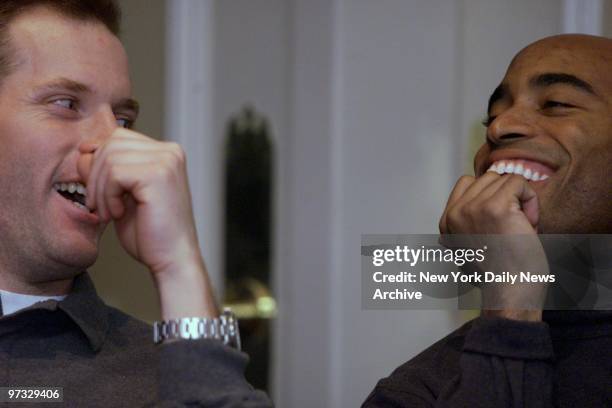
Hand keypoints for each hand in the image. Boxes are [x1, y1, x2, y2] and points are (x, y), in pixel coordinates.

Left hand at [77, 128, 217, 318]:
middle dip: (96, 176)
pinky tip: (118, 213)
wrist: (172, 260)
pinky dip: (108, 196)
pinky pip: (115, 173)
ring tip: (110, 212)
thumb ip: (107, 170)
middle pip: (111, 143)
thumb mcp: (121, 195)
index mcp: (166, 153)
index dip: (98, 162)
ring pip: (110, 157)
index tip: (100, 194)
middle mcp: (170, 152)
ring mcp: (167, 161)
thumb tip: (84, 150)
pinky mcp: (159, 174)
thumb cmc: (151, 233)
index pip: (118, 137)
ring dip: (101, 189)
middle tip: (101, 207)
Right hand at [439, 172, 547, 320]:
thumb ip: (466, 224)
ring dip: (519, 199)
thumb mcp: (469, 248)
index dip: (489, 193)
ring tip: (520, 226)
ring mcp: (474, 208)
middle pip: (487, 178)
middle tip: (512, 226)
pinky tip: (529, 221)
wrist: (510, 292)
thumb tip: (474, 199)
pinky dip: (530, 198)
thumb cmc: (499, 275)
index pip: (466, 182)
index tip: (499, 220)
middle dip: (505, 196)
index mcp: (447, 222)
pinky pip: (518, 181)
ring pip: (503, 179)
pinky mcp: (496, 207)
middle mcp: (456, 213)